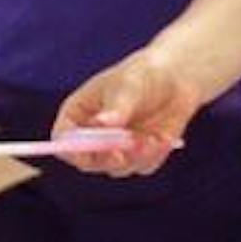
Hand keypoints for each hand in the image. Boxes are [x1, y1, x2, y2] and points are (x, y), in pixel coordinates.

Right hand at [50, 49, 200, 176]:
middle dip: (105, 160)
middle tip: (120, 155)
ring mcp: (117, 147)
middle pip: (86, 160)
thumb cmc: (145, 73)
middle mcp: (94, 134)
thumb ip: (117, 108)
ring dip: (134, 157)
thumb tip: (101, 123)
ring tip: (152, 138)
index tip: (85, 153)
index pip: (63, 137)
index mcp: (79, 112)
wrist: (177, 76)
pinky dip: (154, 155)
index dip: (70, 148)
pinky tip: (163, 137)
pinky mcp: (139, 155)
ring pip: (117, 168)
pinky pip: (142, 166)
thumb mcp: (130, 86)